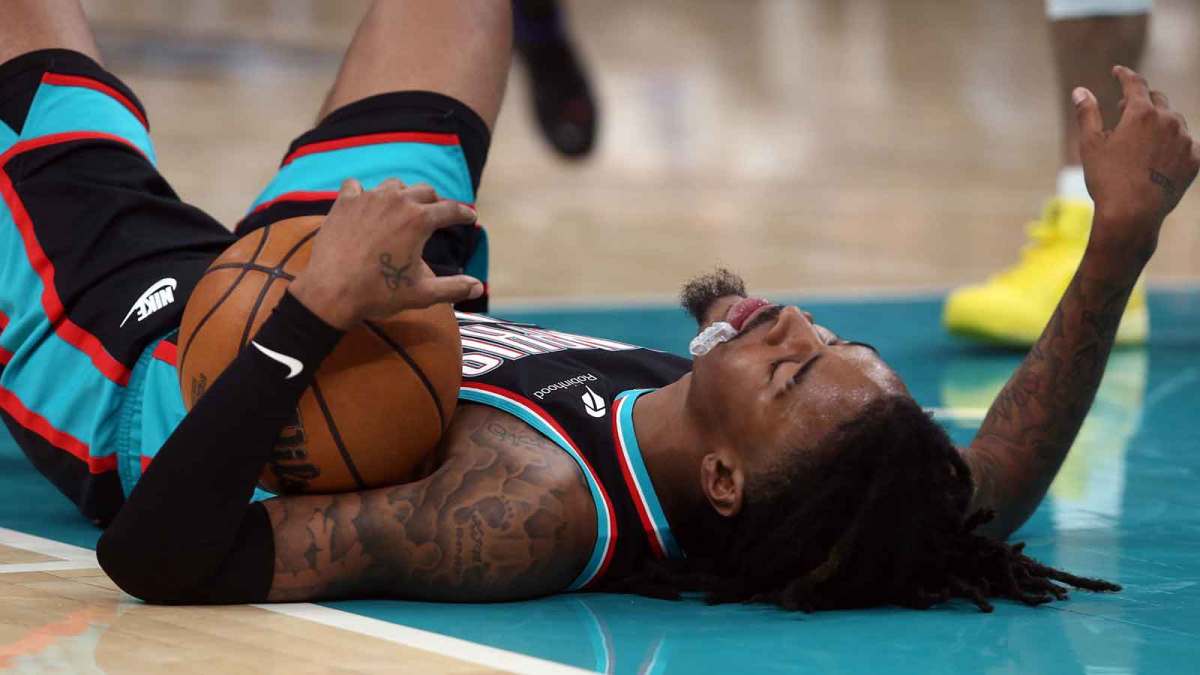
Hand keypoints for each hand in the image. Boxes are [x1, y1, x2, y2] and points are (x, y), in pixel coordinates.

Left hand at [290, 179, 481, 328]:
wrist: (331, 292)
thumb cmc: (379, 293)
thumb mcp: (423, 294)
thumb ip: (454, 288)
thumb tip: (478, 287)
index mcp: (420, 220)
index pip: (450, 209)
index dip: (463, 214)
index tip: (469, 217)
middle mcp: (397, 201)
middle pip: (425, 191)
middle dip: (436, 202)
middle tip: (438, 213)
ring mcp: (368, 198)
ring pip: (394, 185)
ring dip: (404, 194)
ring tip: (404, 207)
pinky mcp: (344, 203)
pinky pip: (356, 186)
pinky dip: (364, 192)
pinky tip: (364, 202)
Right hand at [1076, 66, 1199, 263]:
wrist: (1132, 215)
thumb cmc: (1107, 179)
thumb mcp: (1090, 144)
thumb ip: (1087, 113)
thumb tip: (1080, 91)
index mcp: (1141, 113)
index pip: (1135, 83)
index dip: (1125, 75)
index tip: (1118, 71)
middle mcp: (1168, 121)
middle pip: (1157, 100)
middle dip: (1141, 102)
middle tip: (1124, 112)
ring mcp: (1185, 140)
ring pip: (1173, 122)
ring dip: (1158, 124)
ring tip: (1141, 141)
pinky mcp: (1194, 159)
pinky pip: (1185, 143)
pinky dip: (1172, 144)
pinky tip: (1157, 158)